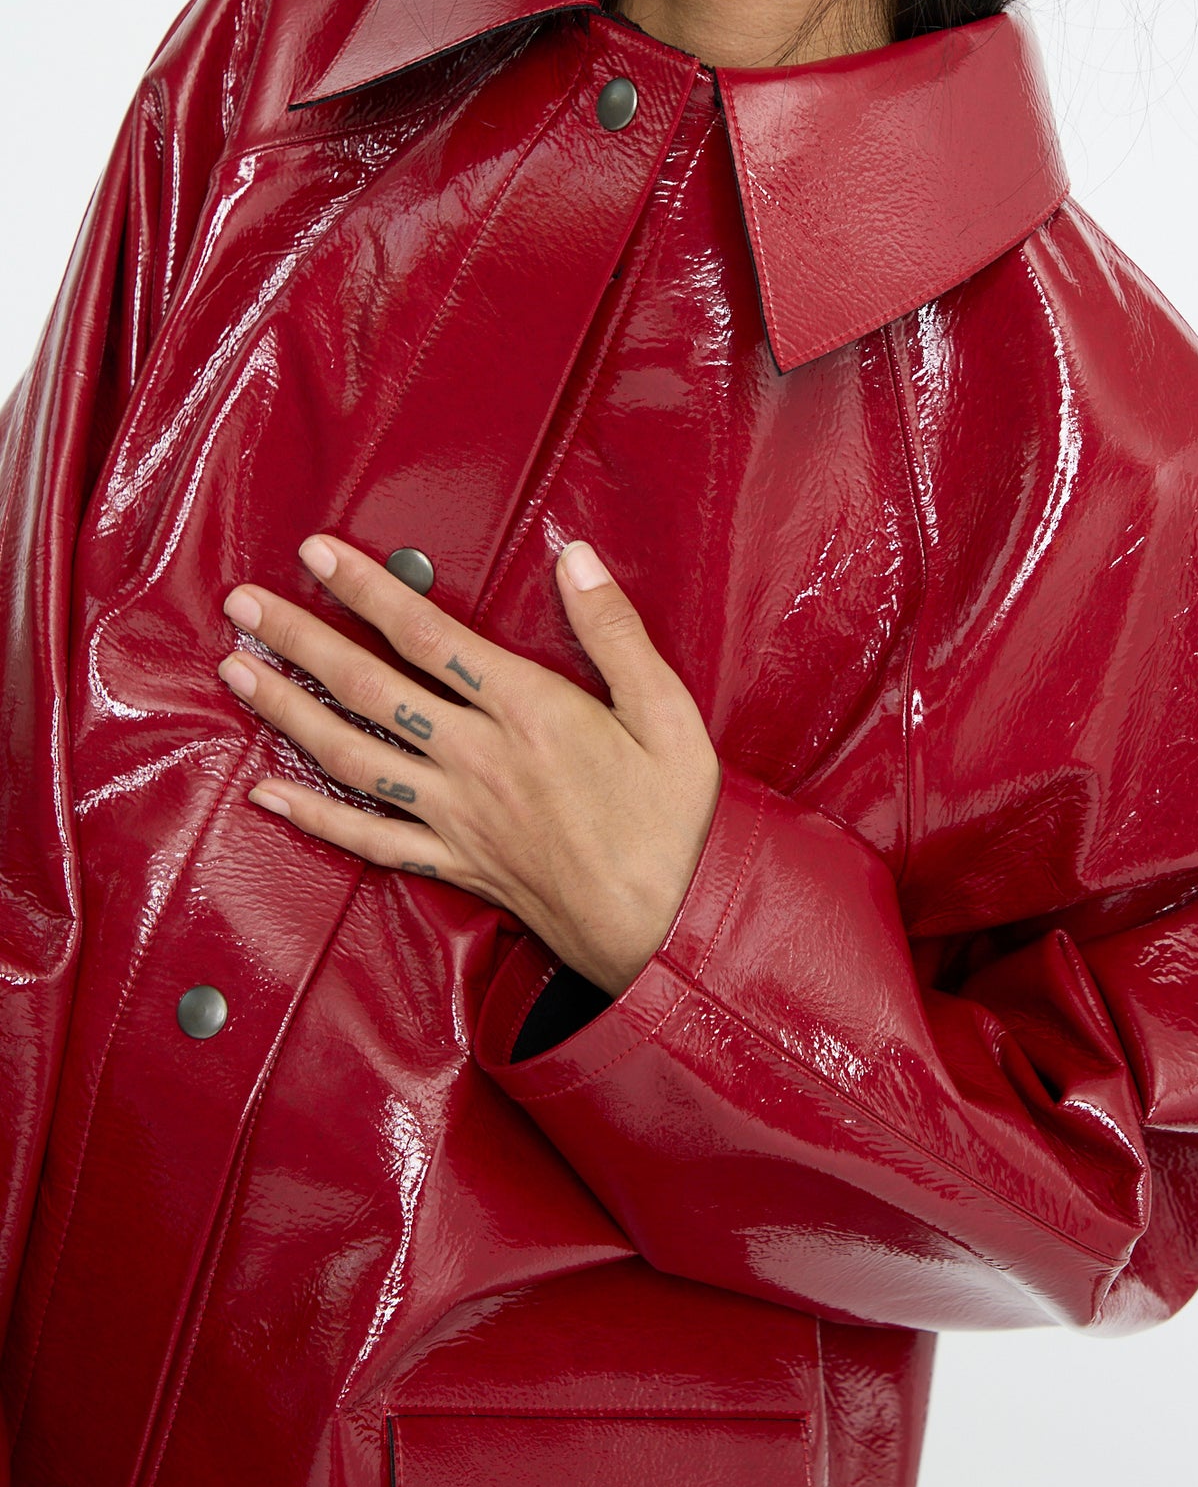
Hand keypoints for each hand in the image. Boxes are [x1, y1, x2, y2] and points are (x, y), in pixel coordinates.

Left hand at [216, 533, 721, 995]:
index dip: (367, 590)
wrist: (663, 931)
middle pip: (370, 689)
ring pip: (352, 756)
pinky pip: (367, 838)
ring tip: (236, 673)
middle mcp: (476, 758)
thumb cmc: (672, 822)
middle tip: (244, 605)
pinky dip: (311, 816)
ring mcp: (455, 814)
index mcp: (529, 710)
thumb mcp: (670, 714)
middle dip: (301, 640)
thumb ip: (616, 633)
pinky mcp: (451, 862)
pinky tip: (265, 795)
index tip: (317, 555)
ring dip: (287, 712)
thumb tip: (577, 559)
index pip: (429, 636)